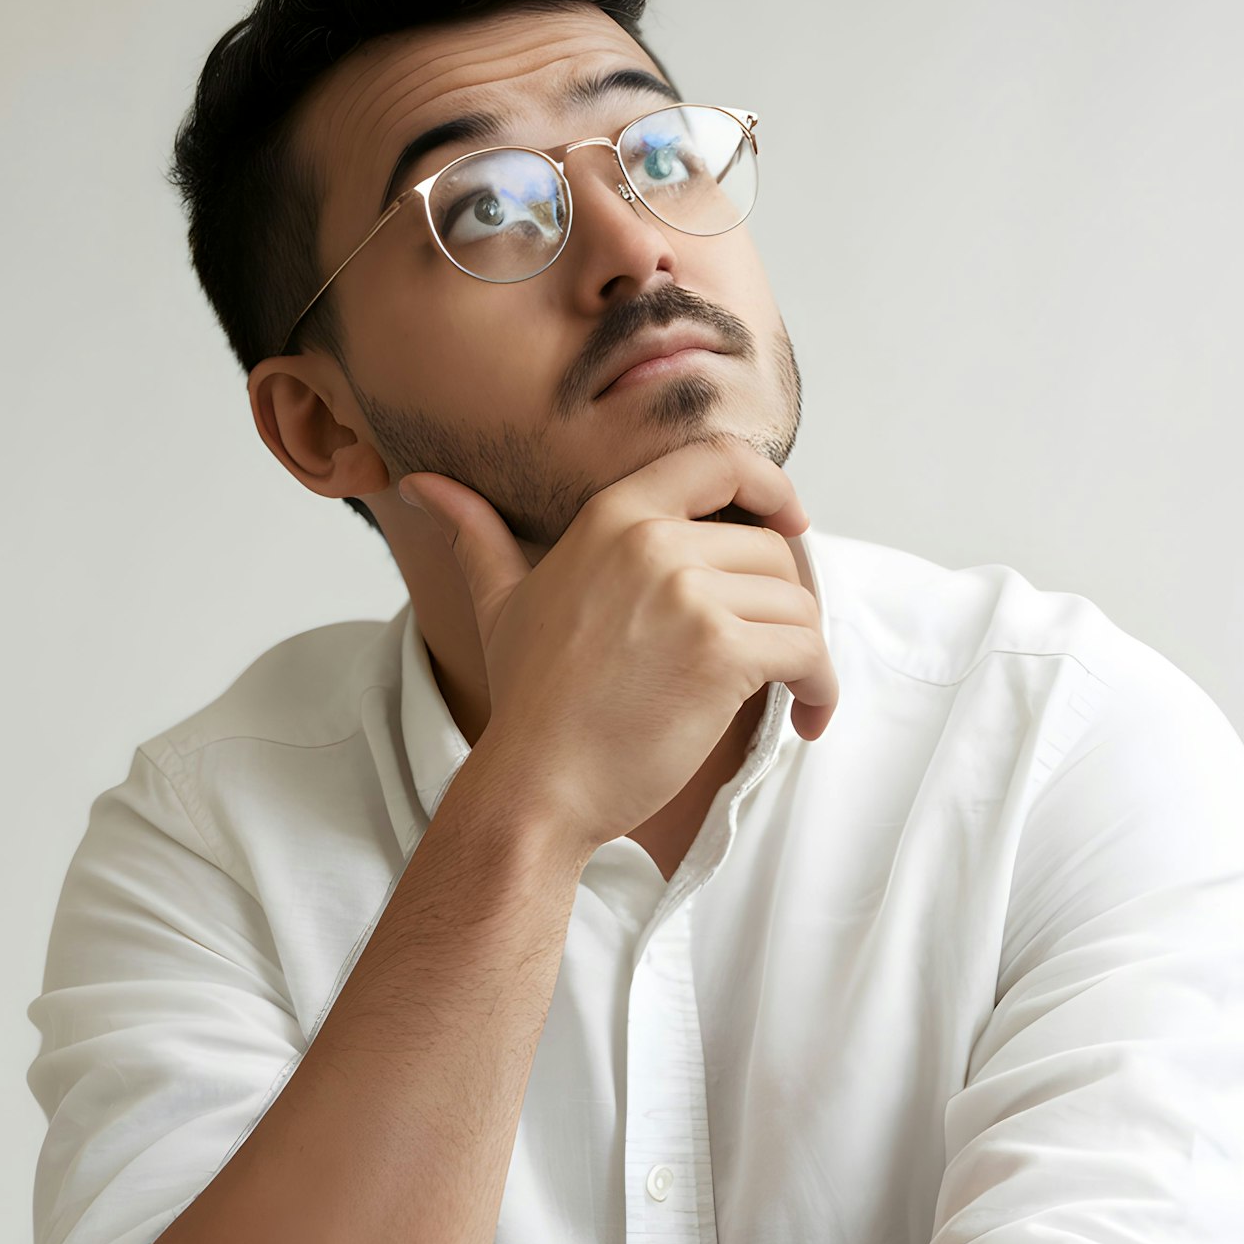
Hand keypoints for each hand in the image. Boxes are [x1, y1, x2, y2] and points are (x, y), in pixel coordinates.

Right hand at [397, 435, 839, 855]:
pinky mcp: (721, 654)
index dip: (771, 487)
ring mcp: (688, 596)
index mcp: (614, 516)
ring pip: (797, 603)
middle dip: (788, 605)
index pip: (720, 459)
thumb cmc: (529, 701)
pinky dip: (821, 687)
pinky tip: (806, 717)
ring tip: (792, 695)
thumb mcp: (501, 601)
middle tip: (779, 654)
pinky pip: (807, 652)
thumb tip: (423, 485)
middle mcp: (654, 543)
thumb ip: (479, 536)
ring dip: (807, 654)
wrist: (537, 784)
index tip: (791, 523)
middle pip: (772, 551)